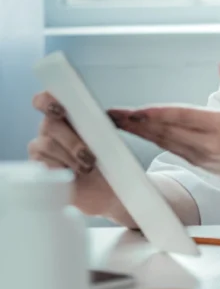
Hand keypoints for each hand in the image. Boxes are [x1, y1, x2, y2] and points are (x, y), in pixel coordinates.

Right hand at [27, 92, 118, 215]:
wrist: (105, 189)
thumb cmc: (107, 160)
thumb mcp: (110, 140)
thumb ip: (106, 125)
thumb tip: (113, 114)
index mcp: (67, 115)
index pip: (44, 100)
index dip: (47, 101)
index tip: (61, 111)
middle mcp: (50, 128)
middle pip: (49, 124)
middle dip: (71, 141)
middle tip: (89, 156)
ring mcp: (41, 147)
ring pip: (46, 144)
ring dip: (69, 157)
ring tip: (86, 168)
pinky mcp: (37, 166)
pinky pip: (41, 164)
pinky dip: (60, 170)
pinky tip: (71, 175)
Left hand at [109, 63, 219, 180]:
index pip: (183, 118)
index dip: (156, 115)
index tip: (136, 111)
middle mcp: (208, 146)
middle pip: (166, 132)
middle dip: (137, 123)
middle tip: (114, 115)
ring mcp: (202, 158)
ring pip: (165, 143)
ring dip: (140, 133)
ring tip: (120, 122)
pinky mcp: (200, 164)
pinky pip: (172, 149)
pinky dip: (154, 140)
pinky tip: (141, 133)